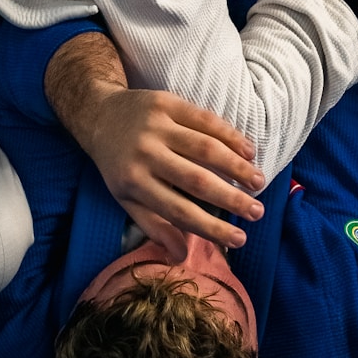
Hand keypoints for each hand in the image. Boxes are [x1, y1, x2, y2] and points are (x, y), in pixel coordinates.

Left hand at [87, 87, 264, 259]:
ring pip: (206, 148)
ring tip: (259, 182)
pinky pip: (205, 119)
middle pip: (196, 180)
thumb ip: (153, 225)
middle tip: (257, 212)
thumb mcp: (126, 197)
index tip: (239, 239)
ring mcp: (156, 126)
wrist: (98, 114)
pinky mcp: (166, 102)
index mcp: (133, 183)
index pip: (178, 211)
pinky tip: (249, 150)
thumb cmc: (117, 164)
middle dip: (231, 199)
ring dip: (237, 166)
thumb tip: (181, 255)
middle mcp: (145, 154)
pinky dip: (230, 135)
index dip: (210, 227)